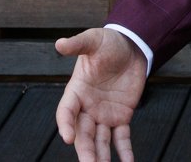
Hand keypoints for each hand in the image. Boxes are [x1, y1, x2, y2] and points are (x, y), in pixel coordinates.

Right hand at [55, 27, 148, 161]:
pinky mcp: (121, 117)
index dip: (65, 125)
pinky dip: (124, 152)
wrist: (131, 46)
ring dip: (100, 157)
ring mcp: (103, 115)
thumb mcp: (93, 39)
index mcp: (76, 91)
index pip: (66, 112)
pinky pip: (121, 138)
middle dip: (85, 150)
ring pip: (100, 141)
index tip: (67, 138)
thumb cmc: (108, 43)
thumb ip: (78, 43)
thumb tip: (59, 43)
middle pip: (83, 133)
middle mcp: (87, 107)